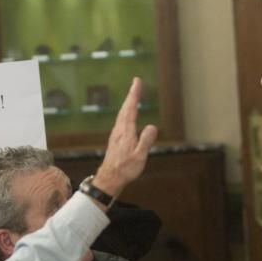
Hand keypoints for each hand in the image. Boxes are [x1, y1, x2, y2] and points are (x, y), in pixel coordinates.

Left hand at [92, 78, 157, 200]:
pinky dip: (126, 112)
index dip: (134, 95)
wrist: (109, 179)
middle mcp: (119, 130)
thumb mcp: (139, 157)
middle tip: (136, 83)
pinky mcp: (115, 139)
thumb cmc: (125, 169)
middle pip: (125, 109)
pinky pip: (121, 121)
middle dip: (131, 95)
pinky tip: (127, 116)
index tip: (137, 82)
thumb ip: (146, 141)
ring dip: (128, 103)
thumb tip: (152, 126)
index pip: (131, 109)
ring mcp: (116, 134)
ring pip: (122, 114)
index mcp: (126, 132)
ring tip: (133, 96)